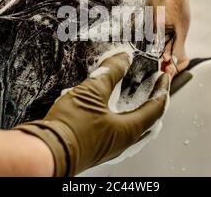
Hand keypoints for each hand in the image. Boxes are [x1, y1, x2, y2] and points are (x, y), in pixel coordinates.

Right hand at [14, 52, 170, 175]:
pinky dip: (120, 115)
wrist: (46, 151)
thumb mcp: (91, 92)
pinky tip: (109, 106)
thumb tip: (123, 59)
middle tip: (153, 85)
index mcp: (128, 130)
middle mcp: (123, 142)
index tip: (164, 76)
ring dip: (136, 108)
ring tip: (133, 93)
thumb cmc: (69, 129)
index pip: (156, 107)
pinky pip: (116, 129)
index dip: (162, 89)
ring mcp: (109, 146)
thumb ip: (110, 73)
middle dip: (152, 100)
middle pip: (148, 120)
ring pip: (132, 126)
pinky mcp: (95, 146)